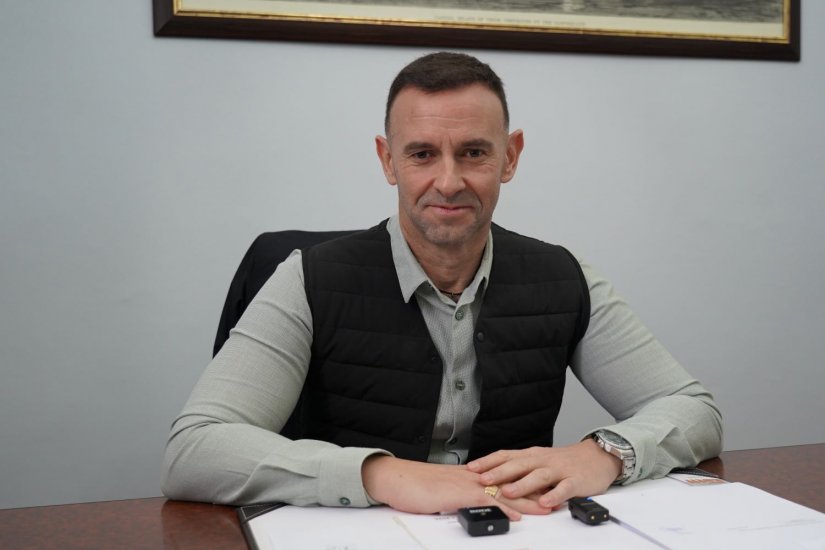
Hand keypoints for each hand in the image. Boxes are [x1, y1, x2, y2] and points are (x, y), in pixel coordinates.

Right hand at [361, 455, 550, 519]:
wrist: (399, 479)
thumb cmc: (416, 485)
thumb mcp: (443, 489)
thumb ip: (459, 493)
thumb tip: (468, 502)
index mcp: (470, 476)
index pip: (504, 479)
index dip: (525, 484)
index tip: (543, 489)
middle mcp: (474, 477)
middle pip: (511, 483)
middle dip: (535, 491)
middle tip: (556, 496)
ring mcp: (468, 485)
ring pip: (505, 492)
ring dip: (528, 501)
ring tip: (548, 508)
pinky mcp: (461, 494)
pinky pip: (488, 501)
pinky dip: (505, 509)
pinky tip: (519, 516)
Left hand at [466, 439, 621, 509]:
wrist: (597, 457)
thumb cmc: (564, 461)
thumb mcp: (539, 461)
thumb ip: (520, 468)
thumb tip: (492, 475)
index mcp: (532, 455)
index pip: (506, 455)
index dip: (488, 461)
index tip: (471, 468)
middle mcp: (543, 460)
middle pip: (519, 464)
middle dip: (499, 472)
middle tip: (482, 480)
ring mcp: (559, 470)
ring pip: (539, 476)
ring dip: (523, 484)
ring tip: (509, 492)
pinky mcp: (575, 481)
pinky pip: (564, 488)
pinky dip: (555, 495)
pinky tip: (546, 502)